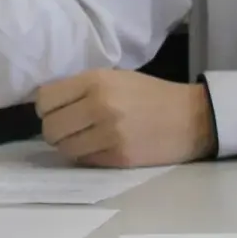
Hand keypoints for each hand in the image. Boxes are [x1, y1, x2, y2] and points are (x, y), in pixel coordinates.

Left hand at [35, 70, 215, 167]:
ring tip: (84, 138)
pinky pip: (85, 160)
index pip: (45, 99)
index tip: (55, 109)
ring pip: (64, 148)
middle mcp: (98, 106)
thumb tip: (46, 103)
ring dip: (69, 145)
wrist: (190, 118)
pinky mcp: (119, 158)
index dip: (45, 107)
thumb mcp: (114, 77)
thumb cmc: (149, 94)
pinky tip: (100, 146)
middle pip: (50, 127)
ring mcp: (109, 135)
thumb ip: (81, 87)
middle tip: (68, 127)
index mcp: (95, 81)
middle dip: (54, 129)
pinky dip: (86, 155)